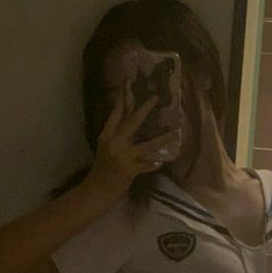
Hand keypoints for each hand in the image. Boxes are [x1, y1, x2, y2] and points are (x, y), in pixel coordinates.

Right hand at [86, 82, 175, 200]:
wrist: (97, 190)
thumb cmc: (102, 167)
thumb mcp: (105, 147)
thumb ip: (116, 133)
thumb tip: (130, 117)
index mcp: (106, 136)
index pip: (116, 113)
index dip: (123, 98)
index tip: (128, 83)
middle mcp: (114, 143)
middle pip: (132, 122)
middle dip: (145, 109)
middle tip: (156, 97)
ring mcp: (123, 156)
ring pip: (147, 145)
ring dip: (162, 139)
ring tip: (175, 132)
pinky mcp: (130, 170)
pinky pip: (147, 165)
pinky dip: (154, 164)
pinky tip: (161, 161)